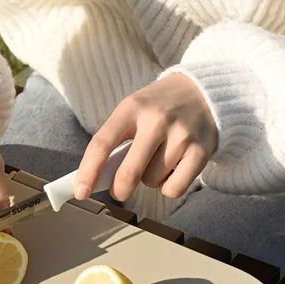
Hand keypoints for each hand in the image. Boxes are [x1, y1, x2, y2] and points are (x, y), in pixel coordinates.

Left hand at [74, 73, 217, 201]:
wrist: (204, 91)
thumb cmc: (157, 109)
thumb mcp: (132, 112)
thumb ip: (114, 141)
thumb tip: (93, 181)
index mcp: (131, 108)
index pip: (101, 144)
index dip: (88, 172)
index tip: (80, 192)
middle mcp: (156, 120)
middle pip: (128, 173)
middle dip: (119, 190)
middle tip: (119, 190)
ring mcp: (181, 135)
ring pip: (151, 181)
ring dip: (149, 180)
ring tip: (159, 158)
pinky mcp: (201, 150)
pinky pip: (174, 189)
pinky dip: (169, 187)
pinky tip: (173, 169)